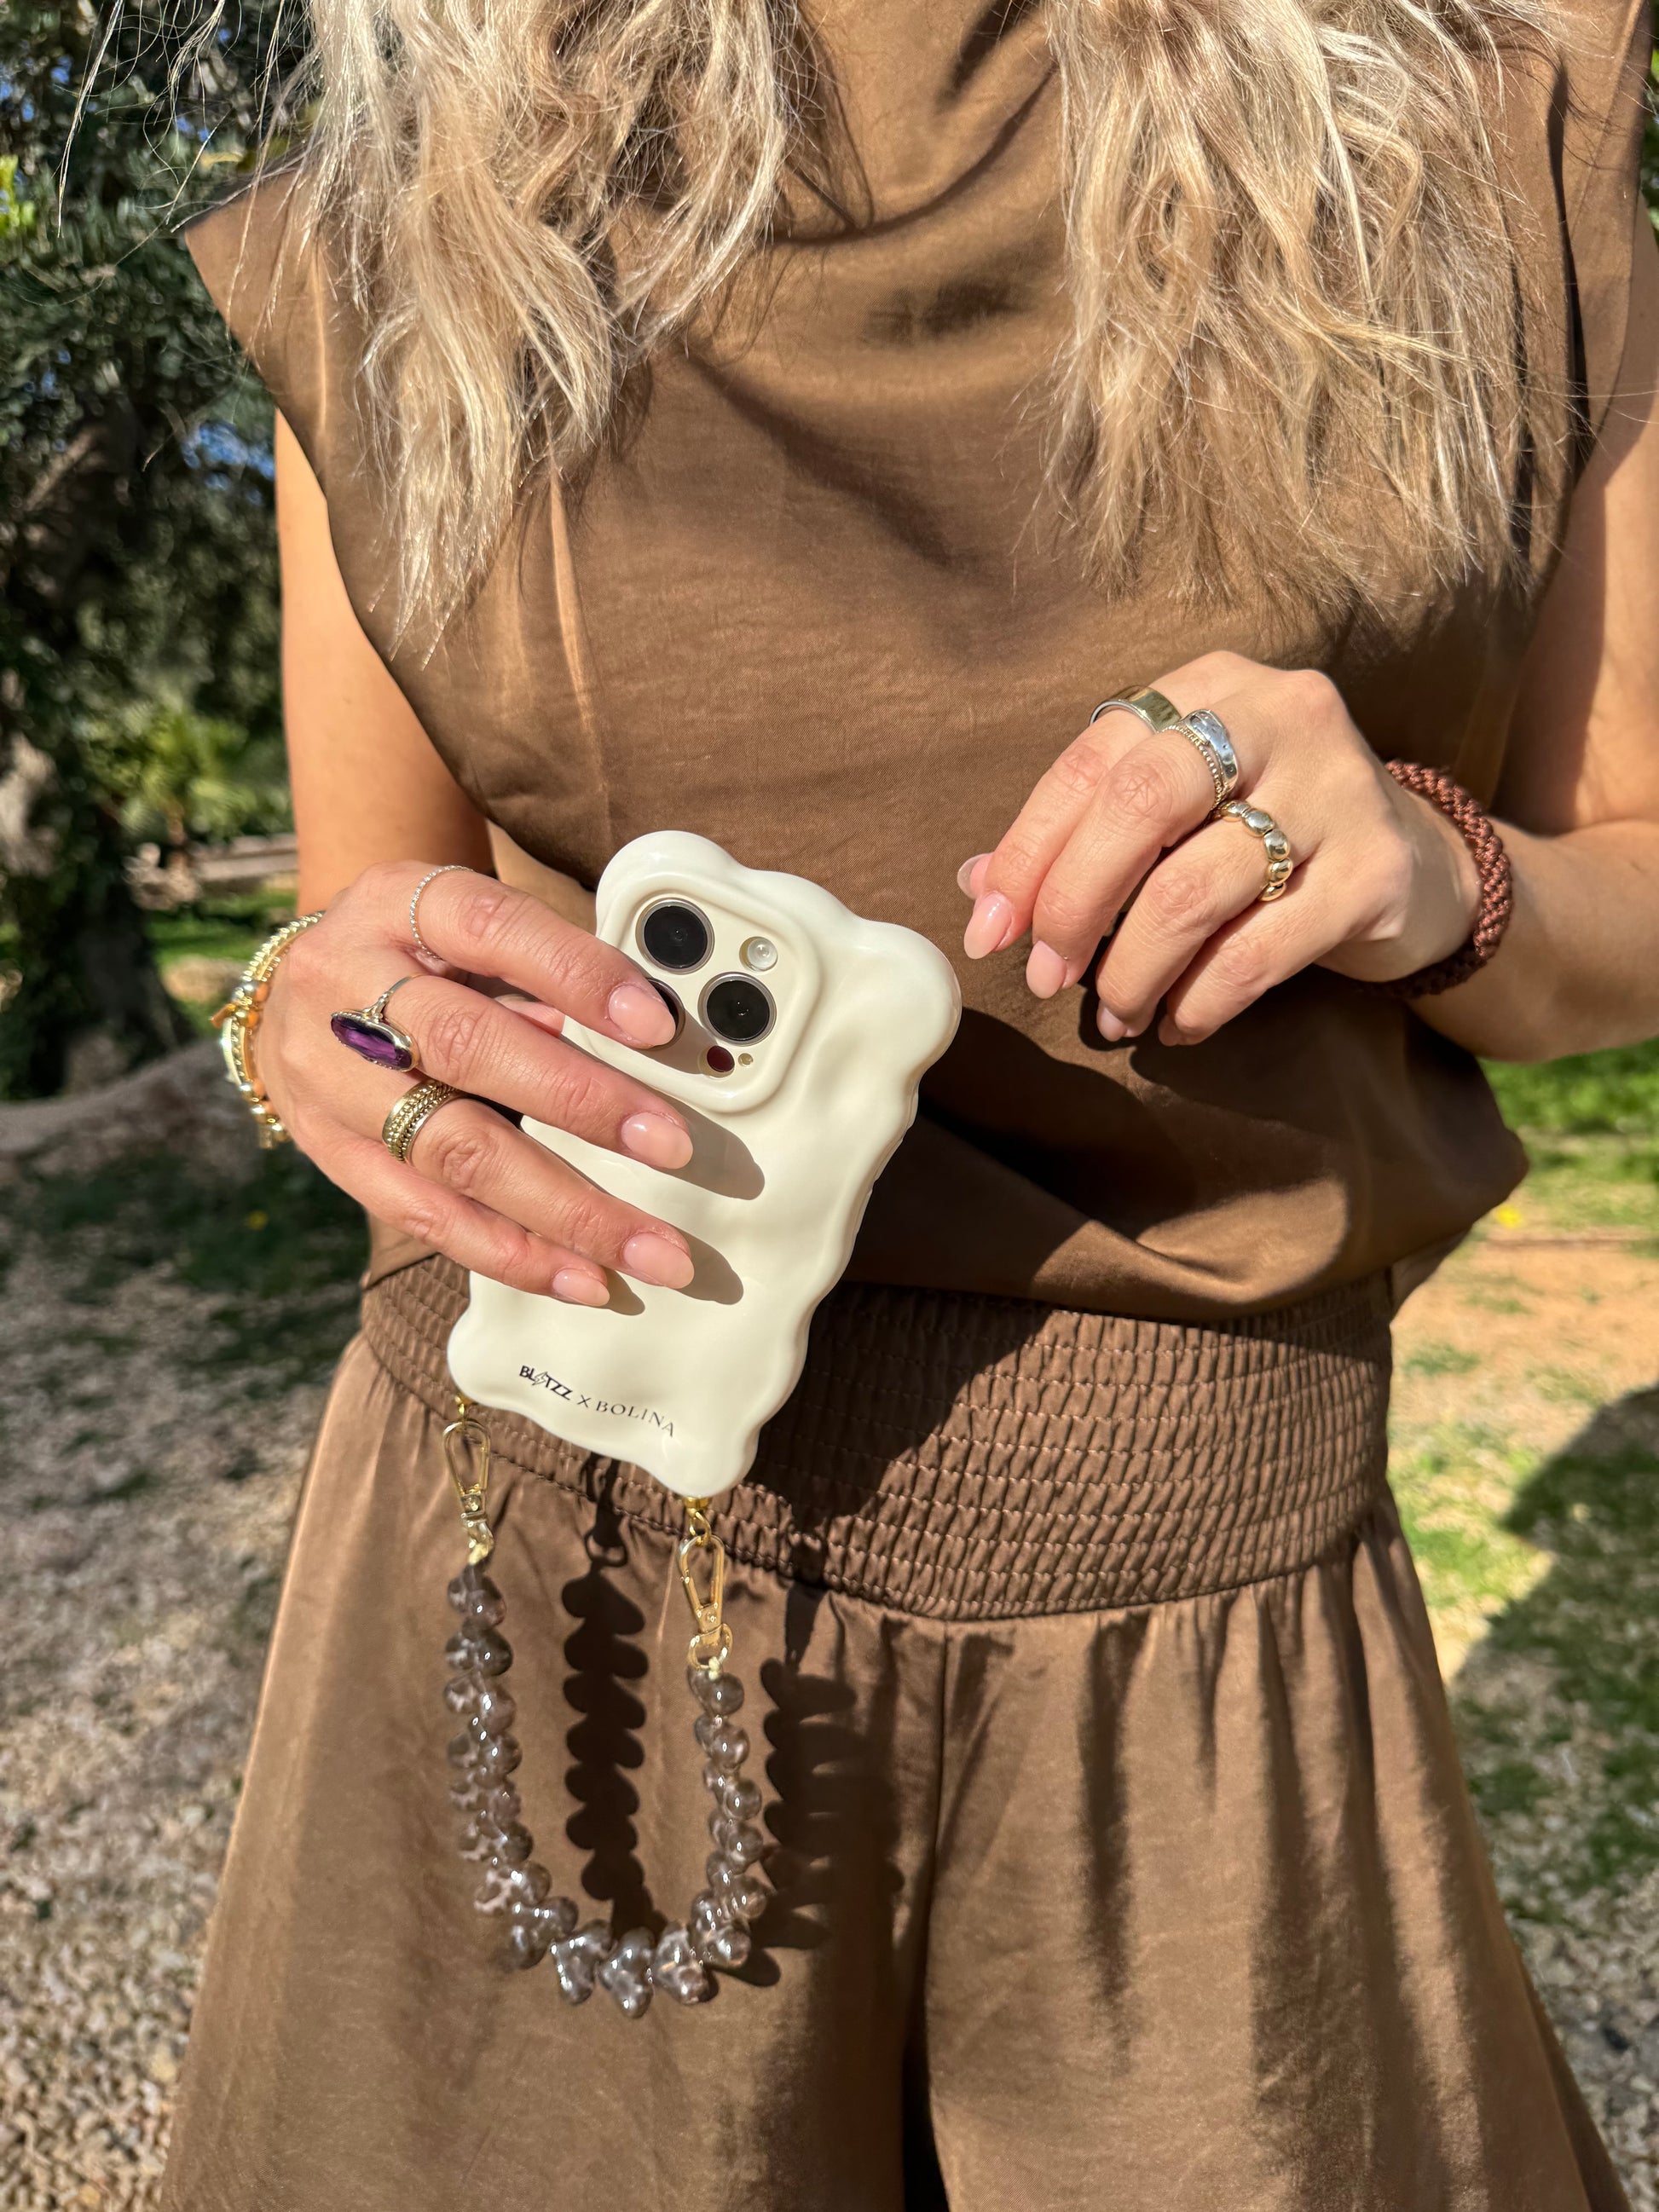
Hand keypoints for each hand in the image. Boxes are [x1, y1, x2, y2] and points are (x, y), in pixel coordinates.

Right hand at [256, 862, 698, 1302]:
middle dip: (581, 1104)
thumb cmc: (420, 953)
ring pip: (450, 1150)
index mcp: (397, 904)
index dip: (576, 974)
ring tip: (645, 1248)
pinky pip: (423, 1214)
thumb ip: (546, 968)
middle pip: (467, 1049)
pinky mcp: (327, 1150)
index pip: (492, 928)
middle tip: (672, 1147)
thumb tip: (650, 1038)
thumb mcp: (471, 927)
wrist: (304, 987)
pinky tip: (580, 1276)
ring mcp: (327, 1075)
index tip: (655, 1024)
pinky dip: (510, 1252)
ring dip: (560, 1208)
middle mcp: (345, 985)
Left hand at [958, 653, 1482, 1042]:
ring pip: (1194, 891)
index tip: (989, 930)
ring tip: (1117, 1014)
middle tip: (1047, 975)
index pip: (1092, 762)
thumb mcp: (1180, 814)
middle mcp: (1278, 717)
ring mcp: (1336, 789)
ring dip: (1132, 971)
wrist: (1419, 868)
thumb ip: (1084, 836)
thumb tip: (979, 889)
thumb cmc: (1265, 834)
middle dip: (1074, 903)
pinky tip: (1180, 1023)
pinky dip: (1200, 1000)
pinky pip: (1258, 950)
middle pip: (1139, 805)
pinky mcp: (1376, 870)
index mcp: (1211, 688)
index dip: (1026, 851)